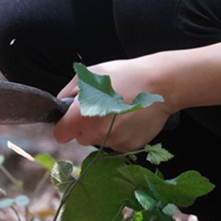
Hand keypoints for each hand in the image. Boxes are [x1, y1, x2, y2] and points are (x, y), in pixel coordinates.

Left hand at [52, 57, 173, 152]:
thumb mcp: (92, 73)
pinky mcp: (129, 147)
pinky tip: (131, 118)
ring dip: (104, 130)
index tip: (73, 117)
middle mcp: (95, 134)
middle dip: (86, 125)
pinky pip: (117, 143)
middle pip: (81, 137)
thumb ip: (70, 91)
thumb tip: (61, 104)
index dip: (65, 125)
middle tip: (102, 106)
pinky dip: (121, 134)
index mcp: (81, 115)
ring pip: (100, 141)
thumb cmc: (124, 74)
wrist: (160, 84)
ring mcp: (113, 143)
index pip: (60, 134)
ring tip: (119, 110)